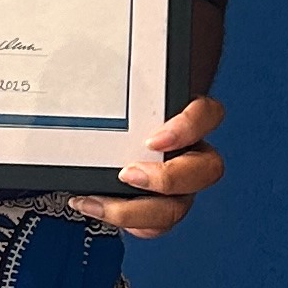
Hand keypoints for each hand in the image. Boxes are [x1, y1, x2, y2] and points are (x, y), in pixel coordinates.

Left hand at [71, 92, 223, 237]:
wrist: (106, 137)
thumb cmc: (117, 113)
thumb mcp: (117, 94)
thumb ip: (113, 81)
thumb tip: (80, 61)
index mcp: (187, 119)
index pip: (207, 116)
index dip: (187, 128)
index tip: (153, 139)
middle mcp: (190, 154)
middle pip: (206, 170)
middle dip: (167, 178)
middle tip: (127, 174)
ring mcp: (178, 186)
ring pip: (179, 206)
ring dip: (139, 210)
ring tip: (99, 202)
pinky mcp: (158, 208)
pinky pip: (153, 225)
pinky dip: (125, 222)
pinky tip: (92, 205)